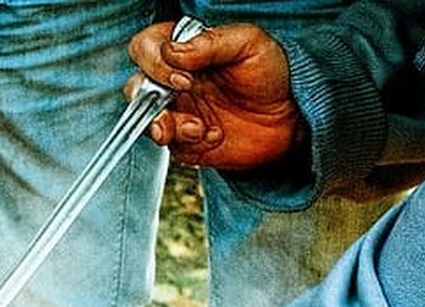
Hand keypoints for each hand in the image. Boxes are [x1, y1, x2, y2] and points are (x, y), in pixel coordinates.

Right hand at [127, 21, 304, 170]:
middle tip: (184, 95)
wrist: (289, 119)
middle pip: (135, 85)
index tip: (184, 74)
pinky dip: (187, 143)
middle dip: (150, 96)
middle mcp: (172, 82)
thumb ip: (212, 42)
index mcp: (184, 51)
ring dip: (164, 125)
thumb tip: (174, 52)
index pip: (146, 47)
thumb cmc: (270, 74)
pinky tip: (212, 136)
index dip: (154, 61)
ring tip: (196, 127)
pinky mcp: (183, 143)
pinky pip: (169, 146)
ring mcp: (176, 113)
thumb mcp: (250, 44)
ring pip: (145, 120)